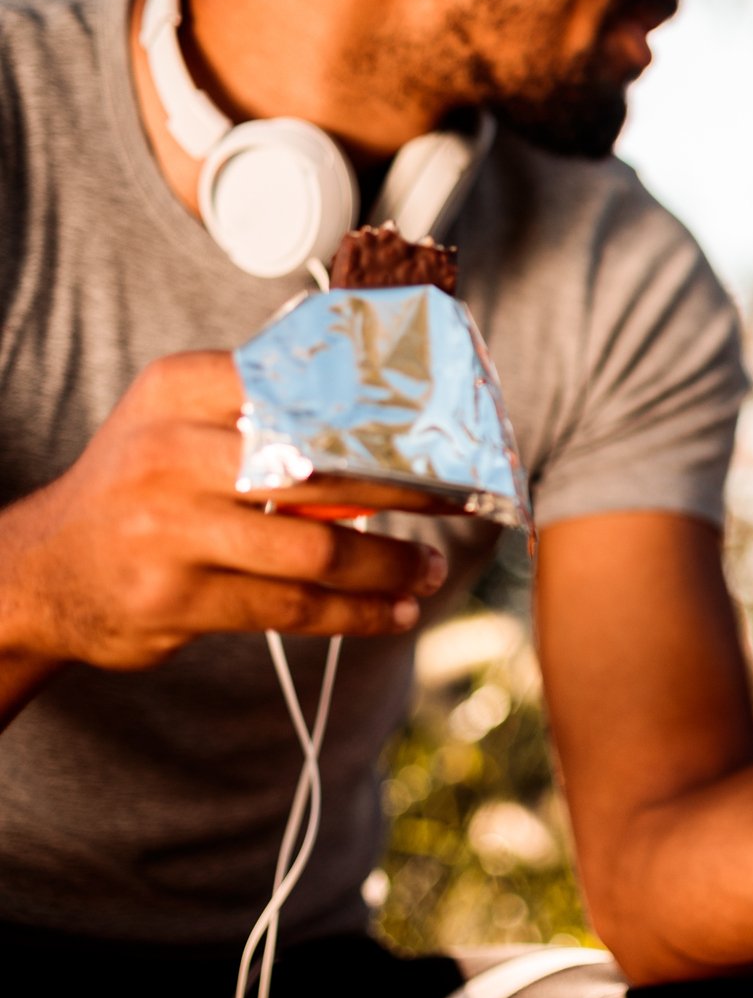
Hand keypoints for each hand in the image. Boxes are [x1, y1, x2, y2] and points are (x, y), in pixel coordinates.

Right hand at [0, 352, 447, 669]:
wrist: (43, 572)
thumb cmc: (142, 486)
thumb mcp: (178, 419)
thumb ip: (263, 405)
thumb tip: (389, 411)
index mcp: (180, 390)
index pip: (300, 384)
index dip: (378, 408)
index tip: (441, 424)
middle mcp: (172, 452)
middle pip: (322, 467)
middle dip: (409, 486)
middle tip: (463, 496)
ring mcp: (170, 529)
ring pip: (315, 548)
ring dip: (389, 565)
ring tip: (430, 569)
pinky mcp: (176, 599)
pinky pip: (291, 607)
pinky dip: (355, 613)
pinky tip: (394, 612)